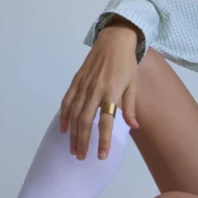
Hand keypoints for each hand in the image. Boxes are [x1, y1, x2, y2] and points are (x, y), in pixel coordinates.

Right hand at [60, 26, 140, 159]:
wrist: (113, 41)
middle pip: (85, 121)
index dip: (103, 140)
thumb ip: (130, 107)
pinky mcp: (76, 81)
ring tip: (73, 149)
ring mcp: (83, 86)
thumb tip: (134, 126)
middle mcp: (95, 90)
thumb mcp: (133, 85)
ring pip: (74, 114)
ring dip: (73, 134)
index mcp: (111, 92)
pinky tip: (63, 129)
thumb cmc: (126, 64)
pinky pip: (67, 102)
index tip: (101, 156)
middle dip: (83, 141)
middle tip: (82, 157)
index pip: (106, 121)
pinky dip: (64, 117)